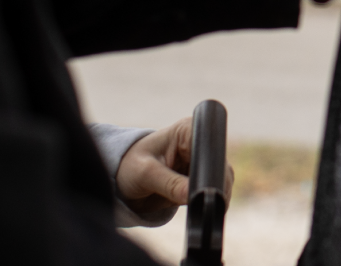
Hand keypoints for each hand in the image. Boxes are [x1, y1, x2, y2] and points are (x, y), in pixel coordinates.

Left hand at [114, 116, 234, 217]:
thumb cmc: (129, 167)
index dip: (214, 167)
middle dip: (214, 186)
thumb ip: (169, 184)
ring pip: (221, 181)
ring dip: (213, 196)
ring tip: (198, 206)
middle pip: (221, 166)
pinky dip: (208, 202)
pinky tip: (199, 208)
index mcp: (187, 131)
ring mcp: (200, 162)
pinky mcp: (199, 179)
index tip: (208, 189)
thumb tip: (193, 195)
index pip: (211, 147)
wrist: (120, 182)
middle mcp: (198, 144)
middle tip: (204, 203)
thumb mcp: (146, 174)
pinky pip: (213, 192)